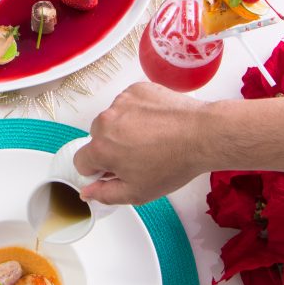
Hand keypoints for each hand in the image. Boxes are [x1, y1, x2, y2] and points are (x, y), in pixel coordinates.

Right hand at [74, 81, 210, 204]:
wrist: (202, 134)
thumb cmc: (174, 162)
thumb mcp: (137, 192)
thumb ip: (105, 194)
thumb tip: (88, 191)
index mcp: (101, 148)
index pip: (81, 161)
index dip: (97, 170)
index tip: (114, 170)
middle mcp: (106, 121)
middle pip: (97, 138)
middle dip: (111, 148)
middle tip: (138, 156)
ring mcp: (121, 102)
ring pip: (113, 119)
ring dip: (125, 128)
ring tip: (152, 138)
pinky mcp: (136, 90)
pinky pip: (128, 103)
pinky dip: (138, 112)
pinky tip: (156, 123)